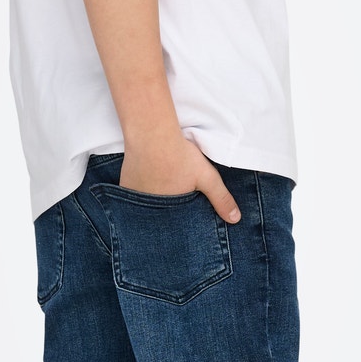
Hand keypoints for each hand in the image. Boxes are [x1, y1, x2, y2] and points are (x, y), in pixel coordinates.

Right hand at [119, 134, 240, 222]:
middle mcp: (148, 210)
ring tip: (162, 188)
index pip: (176, 226)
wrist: (152, 135)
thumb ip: (221, 199)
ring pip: (146, 206)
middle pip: (160, 217)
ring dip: (153, 203)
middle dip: (167, 214)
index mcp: (169, 212)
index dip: (182, 221)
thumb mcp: (207, 177)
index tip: (186, 214)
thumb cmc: (180, 156)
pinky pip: (134, 196)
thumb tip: (236, 220)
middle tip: (174, 196)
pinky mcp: (124, 185)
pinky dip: (141, 193)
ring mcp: (133, 199)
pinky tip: (149, 181)